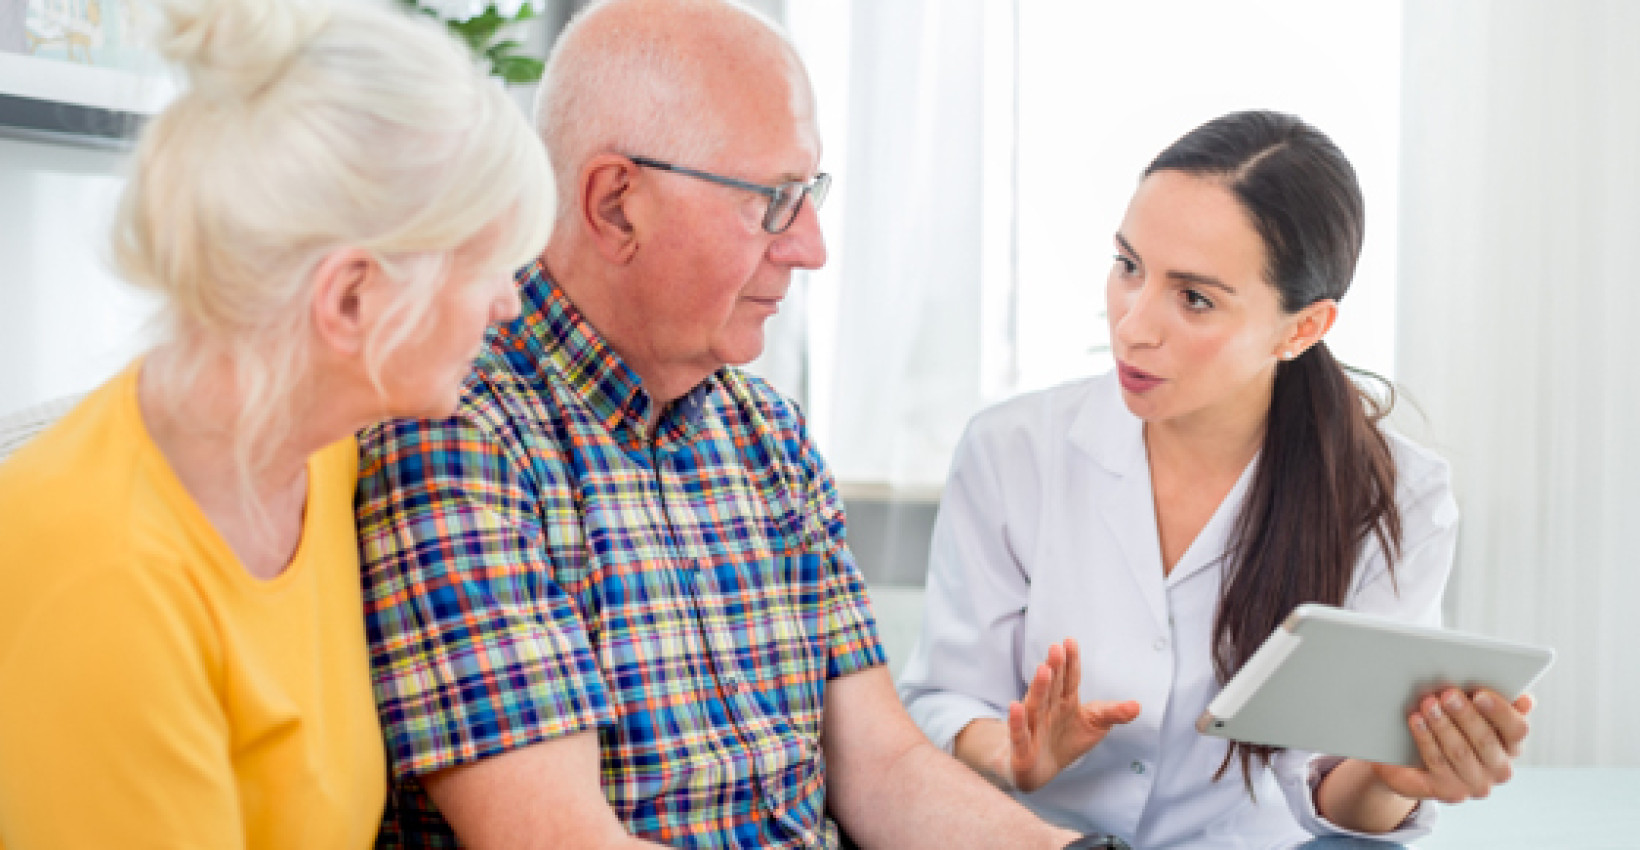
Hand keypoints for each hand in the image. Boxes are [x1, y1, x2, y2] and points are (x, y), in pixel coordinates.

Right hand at [1002, 638, 1140, 792]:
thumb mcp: (1095, 725)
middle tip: (1056, 648)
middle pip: (1052, 686)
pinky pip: (1020, 733)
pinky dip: (1017, 721)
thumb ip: (1113, 713)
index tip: (1070, 641)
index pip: (1069, 678)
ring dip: (1039, 688)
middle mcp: (1047, 708)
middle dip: (1055, 668)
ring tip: (1043, 670)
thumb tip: (1137, 706)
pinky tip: (1015, 707)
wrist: (1039, 768)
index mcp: (1065, 700)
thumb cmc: (1067, 739)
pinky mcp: (1022, 748)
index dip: (1070, 661)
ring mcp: (1033, 726)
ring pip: (1036, 705)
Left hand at [1371, 688, 1533, 804]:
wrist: (1415, 761)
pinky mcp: (1450, 792)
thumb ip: (1494, 704)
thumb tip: (1526, 700)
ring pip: (1459, 752)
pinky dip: (1425, 739)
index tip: (1480, 694)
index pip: (1517, 730)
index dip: (1500, 711)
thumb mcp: (1473, 713)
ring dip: (1442, 725)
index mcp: (1512, 746)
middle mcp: (1499, 770)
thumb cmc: (1453, 727)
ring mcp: (1475, 784)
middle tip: (1447, 694)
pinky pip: (1437, 763)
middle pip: (1485, 740)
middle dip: (1465, 715)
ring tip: (1428, 704)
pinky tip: (1416, 721)